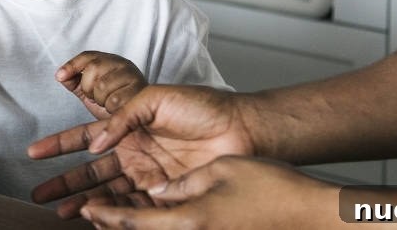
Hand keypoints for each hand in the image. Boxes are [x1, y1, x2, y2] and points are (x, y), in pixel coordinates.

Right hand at [27, 84, 253, 216]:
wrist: (241, 128)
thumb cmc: (202, 106)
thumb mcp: (154, 98)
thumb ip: (121, 117)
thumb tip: (95, 145)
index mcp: (127, 128)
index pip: (85, 137)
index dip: (59, 145)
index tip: (34, 152)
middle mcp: (134, 154)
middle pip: (91, 172)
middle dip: (64, 183)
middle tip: (40, 194)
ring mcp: (148, 176)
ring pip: (108, 194)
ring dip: (84, 203)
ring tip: (61, 213)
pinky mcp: (166, 196)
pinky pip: (135, 209)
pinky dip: (115, 215)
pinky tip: (97, 219)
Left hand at [56, 51, 146, 119]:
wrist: (140, 123)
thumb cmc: (115, 106)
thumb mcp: (91, 93)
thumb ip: (75, 82)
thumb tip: (60, 76)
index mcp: (110, 62)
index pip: (88, 56)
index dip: (72, 65)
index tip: (60, 76)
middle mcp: (123, 65)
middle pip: (93, 68)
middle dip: (88, 87)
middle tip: (96, 98)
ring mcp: (133, 77)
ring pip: (103, 86)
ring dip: (101, 100)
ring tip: (108, 104)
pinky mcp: (141, 93)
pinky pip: (115, 101)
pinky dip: (111, 109)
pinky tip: (116, 110)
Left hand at [81, 155, 338, 229]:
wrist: (313, 213)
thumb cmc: (271, 186)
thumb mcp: (220, 171)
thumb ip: (181, 185)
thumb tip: (155, 194)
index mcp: (189, 220)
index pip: (133, 219)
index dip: (105, 213)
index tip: (83, 208)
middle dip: (112, 224)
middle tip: (87, 212)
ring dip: (134, 225)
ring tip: (108, 215)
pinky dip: (156, 225)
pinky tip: (150, 216)